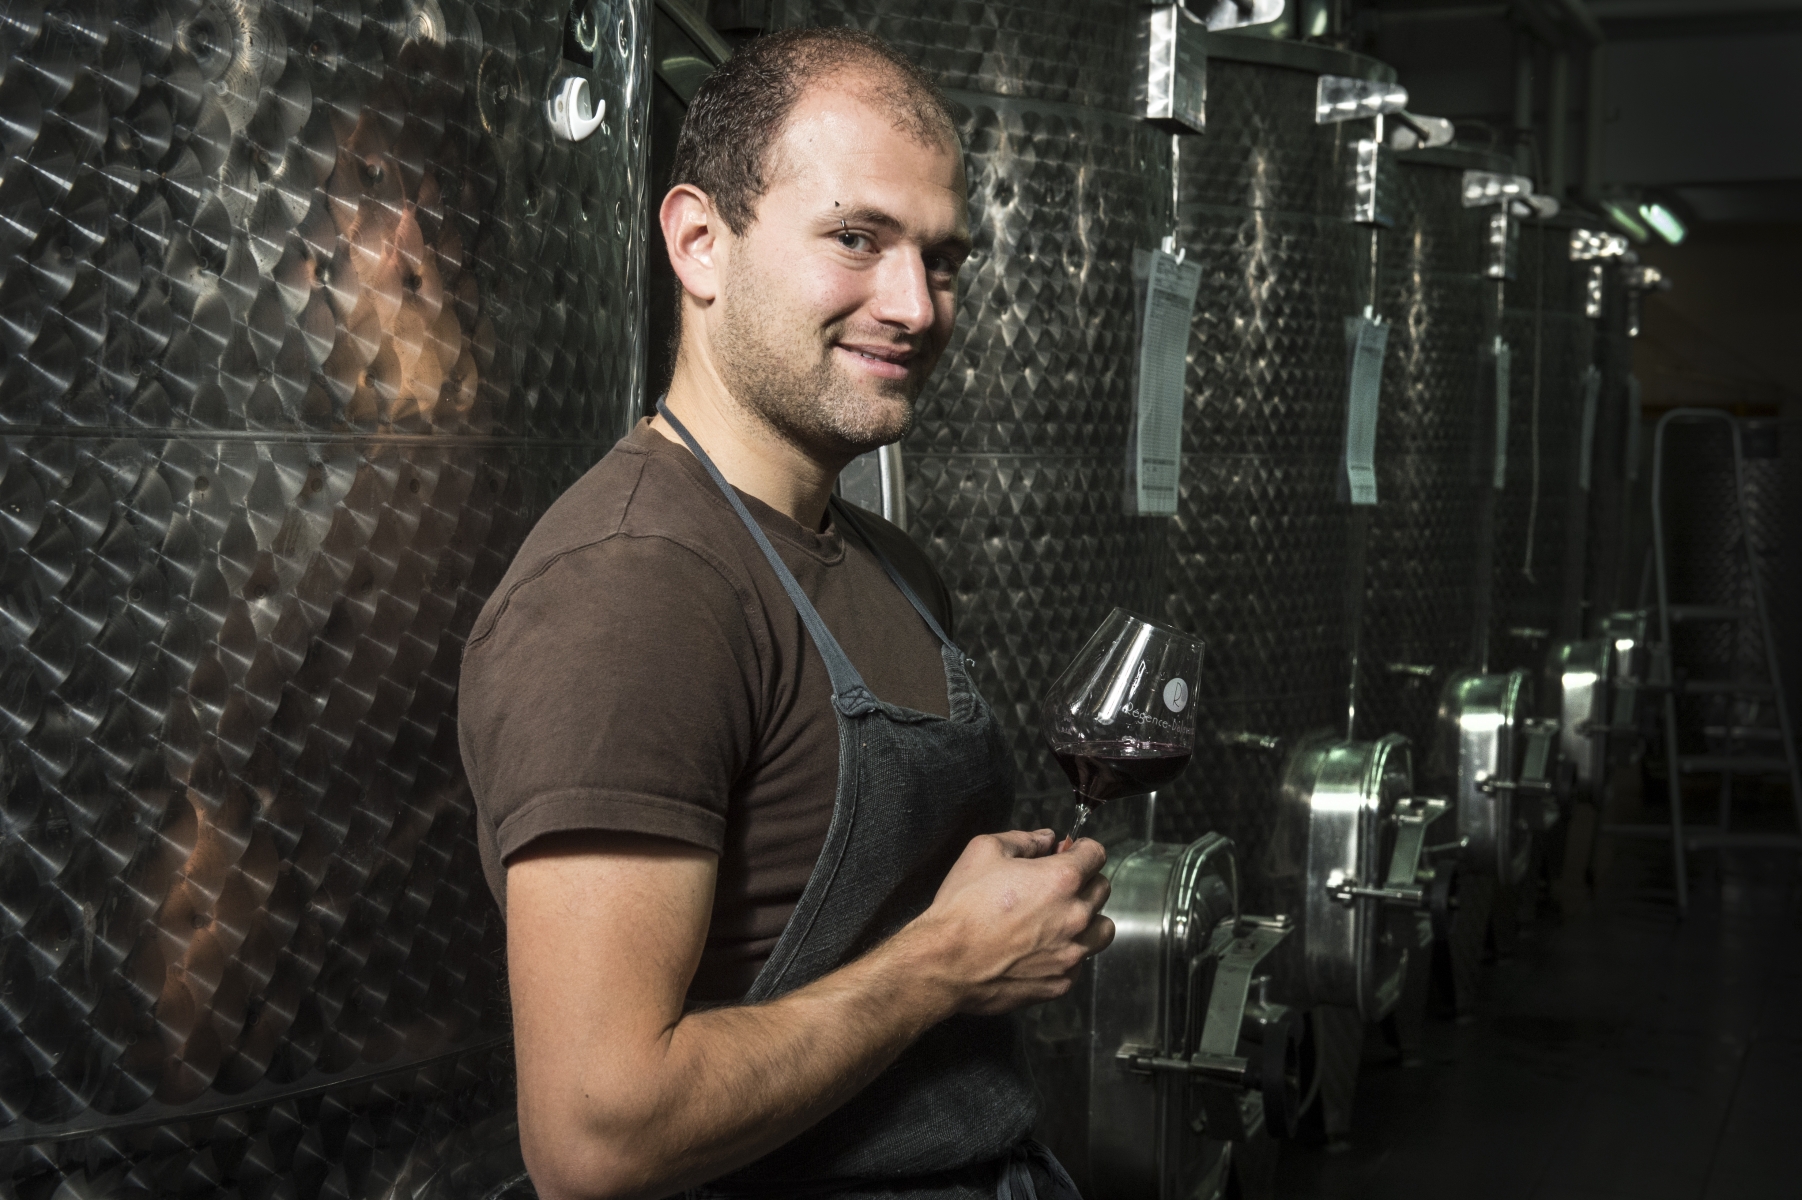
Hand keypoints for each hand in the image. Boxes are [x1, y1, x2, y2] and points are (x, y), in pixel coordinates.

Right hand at [908, 829, 1114, 1015]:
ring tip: (1061, 918)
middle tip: (1057, 883)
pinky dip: (1069, 951)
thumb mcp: (985, 851)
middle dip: (1084, 880)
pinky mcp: (1061, 981)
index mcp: (1062, 879)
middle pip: (1102, 888)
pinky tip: (1043, 947)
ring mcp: (1071, 953)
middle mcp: (1075, 916)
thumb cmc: (963, 906)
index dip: (1083, 848)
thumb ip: (1024, 839)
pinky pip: (1080, 962)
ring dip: (1088, 918)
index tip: (1071, 852)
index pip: (1097, 854)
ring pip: (1103, 929)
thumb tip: (1047, 839)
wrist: (946, 962)